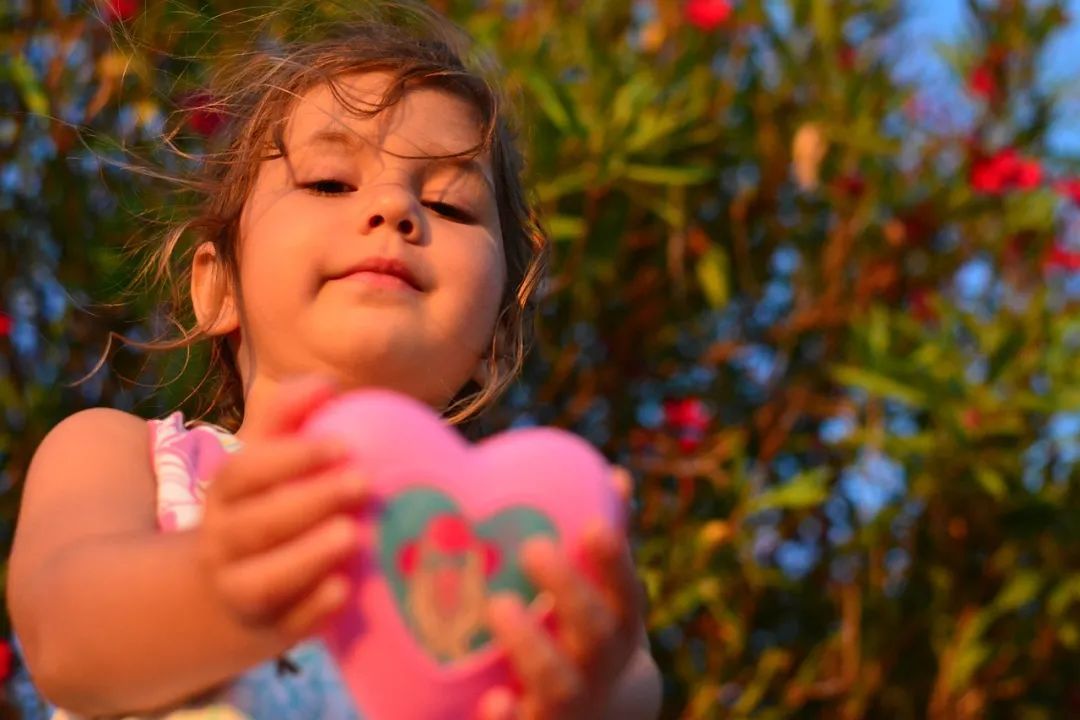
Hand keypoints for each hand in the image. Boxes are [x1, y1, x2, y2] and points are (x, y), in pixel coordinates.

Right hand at [196, 376, 366, 642]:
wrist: (221, 590)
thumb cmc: (264, 509)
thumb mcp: (264, 462)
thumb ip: (290, 417)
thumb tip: (327, 383)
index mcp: (225, 495)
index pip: (245, 472)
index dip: (291, 457)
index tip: (343, 444)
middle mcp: (224, 543)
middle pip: (256, 525)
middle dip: (309, 502)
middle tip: (362, 483)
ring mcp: (239, 590)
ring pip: (262, 580)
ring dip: (307, 557)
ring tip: (353, 535)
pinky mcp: (266, 630)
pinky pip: (284, 626)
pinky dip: (311, 610)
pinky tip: (344, 591)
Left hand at [477, 470, 642, 719]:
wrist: (601, 718)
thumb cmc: (592, 633)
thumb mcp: (607, 593)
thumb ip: (608, 540)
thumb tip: (615, 476)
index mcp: (619, 624)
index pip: (626, 590)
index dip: (614, 561)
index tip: (594, 527)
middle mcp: (600, 666)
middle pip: (595, 633)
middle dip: (568, 591)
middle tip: (533, 547)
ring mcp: (571, 704)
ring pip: (558, 684)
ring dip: (531, 646)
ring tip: (500, 607)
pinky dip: (509, 719)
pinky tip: (492, 700)